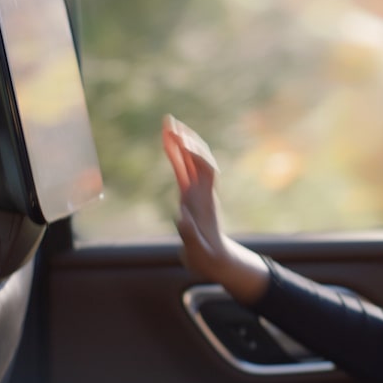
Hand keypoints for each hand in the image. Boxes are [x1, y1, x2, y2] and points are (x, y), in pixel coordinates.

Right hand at [162, 114, 227, 280]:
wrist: (215, 260)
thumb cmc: (206, 257)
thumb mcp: (197, 250)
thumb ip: (189, 235)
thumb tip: (182, 218)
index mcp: (205, 200)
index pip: (206, 169)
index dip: (196, 154)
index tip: (182, 142)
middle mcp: (202, 191)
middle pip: (198, 158)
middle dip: (186, 139)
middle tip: (170, 121)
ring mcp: (196, 191)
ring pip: (189, 161)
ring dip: (180, 142)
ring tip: (167, 124)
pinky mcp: (189, 194)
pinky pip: (182, 170)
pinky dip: (174, 156)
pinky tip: (167, 143)